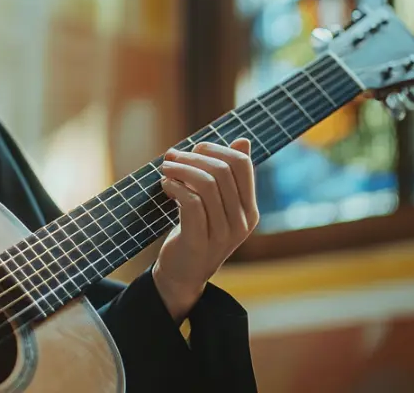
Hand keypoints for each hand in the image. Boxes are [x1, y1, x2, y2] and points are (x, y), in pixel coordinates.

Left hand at [152, 139, 257, 321]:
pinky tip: (165, 186)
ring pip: (207, 184)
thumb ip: (228, 176)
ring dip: (181, 169)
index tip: (194, 149)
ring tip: (165, 169)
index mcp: (249, 209)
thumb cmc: (198, 230)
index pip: (242, 164)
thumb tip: (243, 140)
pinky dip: (176, 187)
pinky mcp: (200, 242)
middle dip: (193, 157)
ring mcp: (223, 234)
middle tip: (172, 157)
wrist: (183, 274)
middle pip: (222, 171)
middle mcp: (241, 222)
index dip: (216, 149)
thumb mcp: (216, 203)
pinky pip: (192, 203)